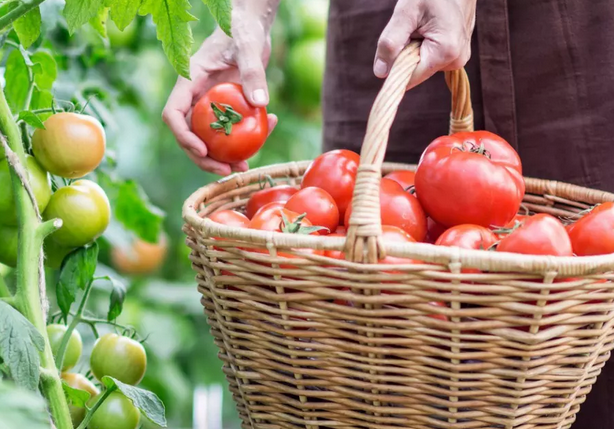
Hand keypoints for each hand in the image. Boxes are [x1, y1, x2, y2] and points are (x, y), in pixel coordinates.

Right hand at [162, 3, 278, 175]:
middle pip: (189, 133)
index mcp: (189, 80)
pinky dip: (244, 138)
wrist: (251, 26)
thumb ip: (253, 72)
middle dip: (203, 157)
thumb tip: (260, 103)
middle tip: (226, 170)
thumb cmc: (243, 29)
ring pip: (208, 137)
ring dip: (222, 156)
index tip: (203, 150)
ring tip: (243, 167)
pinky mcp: (226, 107)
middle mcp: (195, 95)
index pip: (173, 113)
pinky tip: (266, 134)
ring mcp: (210, 103)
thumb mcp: (248, 46)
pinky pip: (230, 129)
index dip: (183, 136)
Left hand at [373, 0, 476, 87]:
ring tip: (422, 26)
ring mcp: (459, 58)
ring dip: (414, 49)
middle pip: (417, 72)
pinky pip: (431, 59)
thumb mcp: (405, 13)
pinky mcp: (458, 54)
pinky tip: (429, 29)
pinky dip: (423, 47)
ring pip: (423, 65)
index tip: (389, 51)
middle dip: (406, 54)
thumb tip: (380, 72)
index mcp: (446, 52)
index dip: (395, 68)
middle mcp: (456, 60)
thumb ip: (391, 43)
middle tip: (412, 29)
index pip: (411, 78)